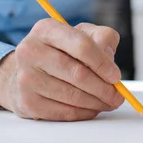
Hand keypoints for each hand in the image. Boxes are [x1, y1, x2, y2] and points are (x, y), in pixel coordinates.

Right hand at [0, 19, 124, 120]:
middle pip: (78, 73)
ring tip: (107, 102)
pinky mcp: (27, 102)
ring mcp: (26, 77)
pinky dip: (83, 113)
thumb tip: (109, 60)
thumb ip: (101, 38)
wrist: (25, 72)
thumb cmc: (59, 51)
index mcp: (46, 29)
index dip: (102, 63)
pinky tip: (91, 108)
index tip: (116, 76)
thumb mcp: (80, 34)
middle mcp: (30, 51)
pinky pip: (64, 112)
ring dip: (96, 103)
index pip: (81, 45)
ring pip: (72, 96)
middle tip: (117, 96)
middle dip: (103, 88)